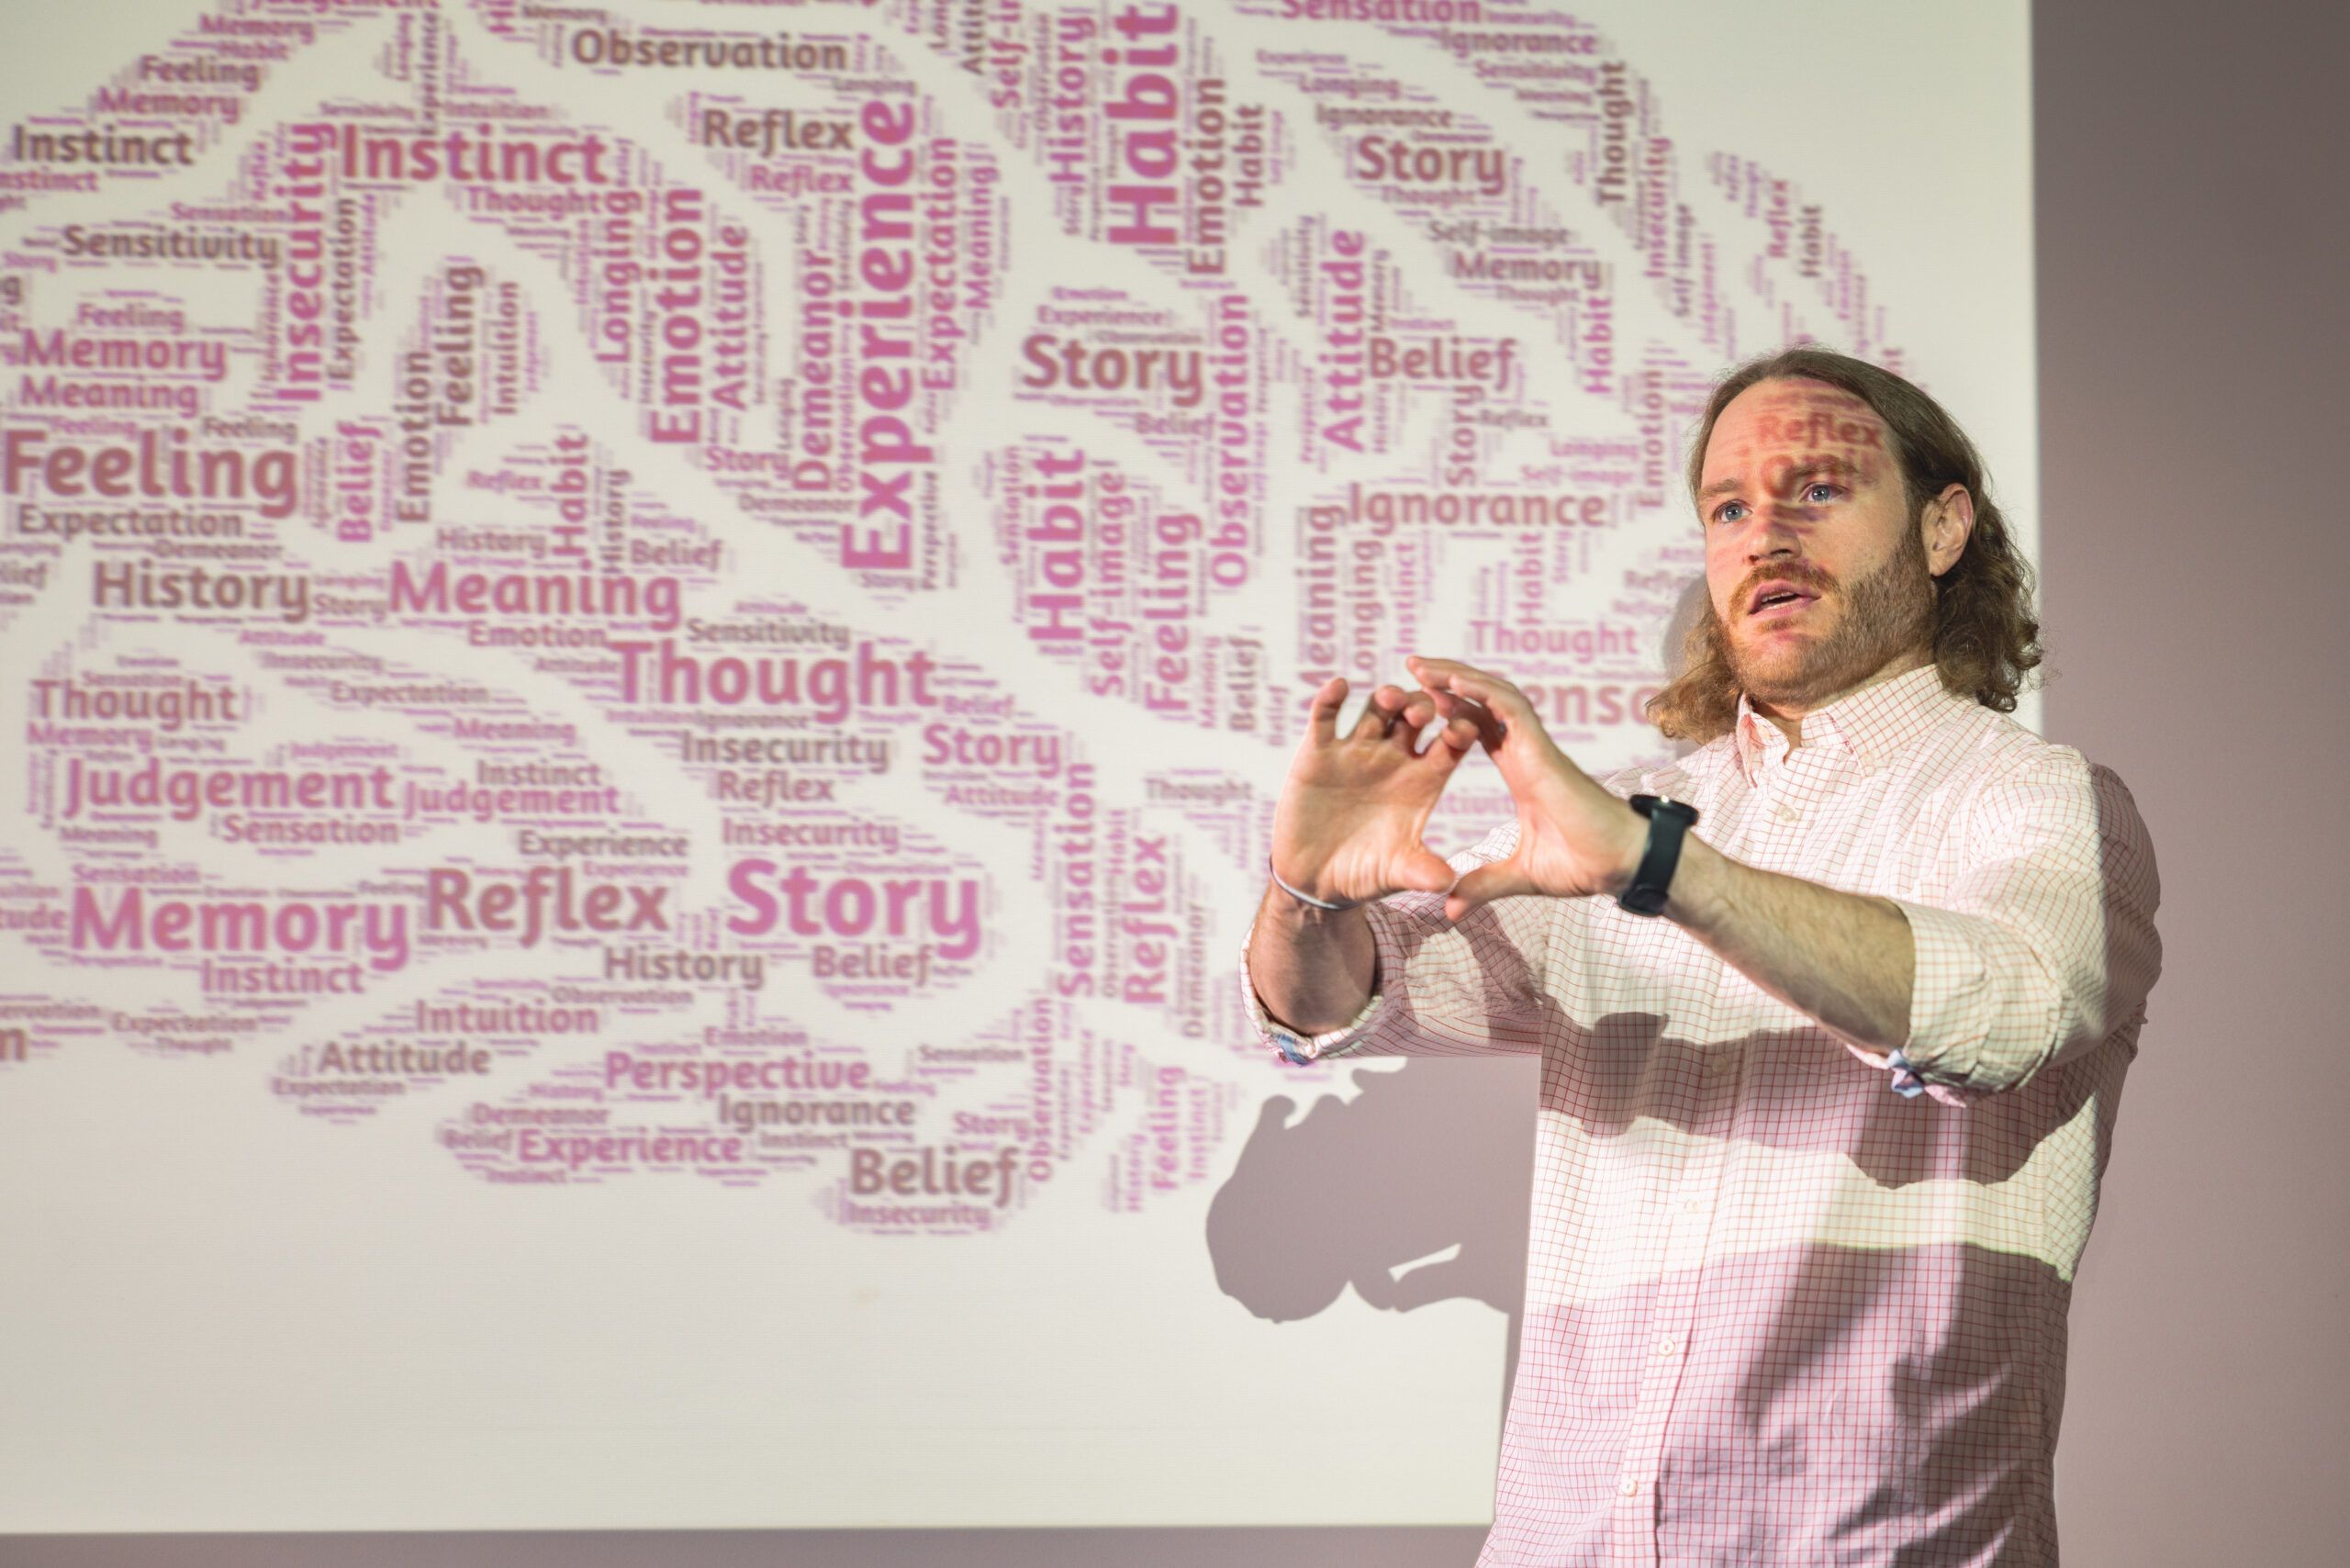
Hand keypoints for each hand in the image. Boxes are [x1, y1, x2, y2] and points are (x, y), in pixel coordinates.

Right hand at [1268, 675, 1483, 905]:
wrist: (1314, 879)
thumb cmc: (1363, 874)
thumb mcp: (1395, 873)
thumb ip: (1421, 872)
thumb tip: (1449, 881)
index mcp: (1423, 779)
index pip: (1451, 744)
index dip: (1460, 732)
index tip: (1465, 728)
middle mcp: (1394, 757)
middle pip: (1416, 716)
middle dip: (1422, 707)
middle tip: (1424, 712)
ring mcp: (1356, 750)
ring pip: (1376, 709)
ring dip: (1385, 697)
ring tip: (1390, 698)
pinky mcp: (1319, 751)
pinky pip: (1325, 717)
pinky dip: (1330, 699)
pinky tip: (1339, 687)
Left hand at [1404, 656, 1646, 921]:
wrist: (1622, 864)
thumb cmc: (1584, 865)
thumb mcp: (1518, 876)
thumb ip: (1482, 885)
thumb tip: (1447, 908)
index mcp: (1520, 769)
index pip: (1479, 727)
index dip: (1452, 710)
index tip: (1419, 702)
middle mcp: (1525, 751)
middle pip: (1481, 702)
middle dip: (1447, 682)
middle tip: (1410, 667)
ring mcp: (1535, 746)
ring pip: (1492, 695)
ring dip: (1456, 677)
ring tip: (1420, 665)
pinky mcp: (1543, 749)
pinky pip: (1508, 708)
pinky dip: (1480, 690)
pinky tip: (1450, 680)